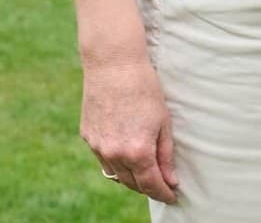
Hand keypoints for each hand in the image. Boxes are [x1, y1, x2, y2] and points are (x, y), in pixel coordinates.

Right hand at [81, 55, 178, 203]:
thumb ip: (165, 154)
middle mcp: (114, 154)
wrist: (113, 65)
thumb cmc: (145, 88)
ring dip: (131, 177)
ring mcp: (98, 147)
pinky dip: (116, 163)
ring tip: (145, 174)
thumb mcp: (163, 121)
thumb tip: (170, 180)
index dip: (163, 193)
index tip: (172, 196)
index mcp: (137, 151)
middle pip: (132, 183)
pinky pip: (103, 159)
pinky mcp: (88, 137)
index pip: (151, 184)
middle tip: (162, 187)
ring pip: (116, 174)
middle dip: (148, 187)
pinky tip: (126, 157)